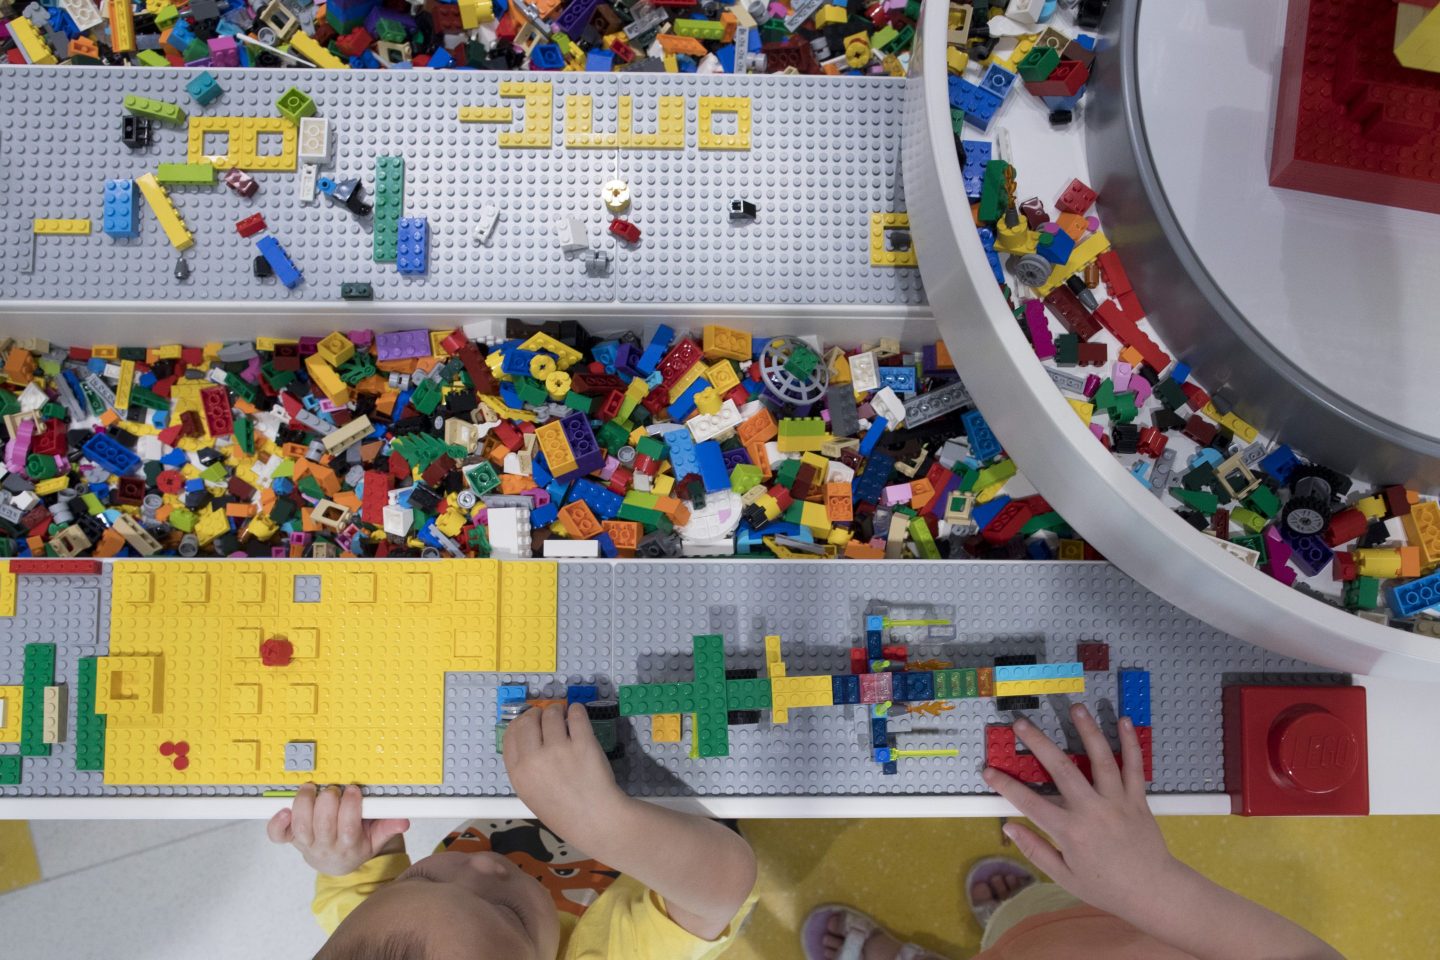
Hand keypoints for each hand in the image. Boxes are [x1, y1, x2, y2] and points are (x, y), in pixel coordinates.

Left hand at [265, 783, 409, 875]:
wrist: (334, 863)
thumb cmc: (355, 845)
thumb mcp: (376, 838)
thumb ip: (388, 826)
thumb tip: (403, 820)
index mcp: (349, 845)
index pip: (347, 827)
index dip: (349, 806)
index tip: (353, 789)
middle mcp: (326, 845)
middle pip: (323, 824)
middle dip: (328, 801)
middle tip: (333, 788)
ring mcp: (306, 843)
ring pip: (301, 826)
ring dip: (304, 804)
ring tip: (311, 788)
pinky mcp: (291, 839)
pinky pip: (279, 834)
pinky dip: (277, 822)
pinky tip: (284, 809)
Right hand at [503, 703, 625, 835]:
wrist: (595, 820)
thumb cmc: (564, 812)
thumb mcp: (532, 794)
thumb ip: (526, 768)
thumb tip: (531, 739)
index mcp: (519, 773)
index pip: (511, 735)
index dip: (520, 723)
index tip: (530, 721)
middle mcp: (534, 759)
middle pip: (528, 721)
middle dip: (537, 713)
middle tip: (548, 715)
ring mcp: (558, 749)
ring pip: (552, 714)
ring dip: (557, 710)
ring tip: (565, 715)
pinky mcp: (583, 743)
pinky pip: (576, 715)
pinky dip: (576, 711)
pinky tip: (577, 713)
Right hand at [982, 704, 1179, 917]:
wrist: (1154, 892)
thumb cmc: (1106, 888)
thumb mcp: (1065, 877)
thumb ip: (1036, 850)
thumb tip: (1009, 827)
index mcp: (1070, 832)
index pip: (1029, 803)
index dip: (1006, 785)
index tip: (989, 770)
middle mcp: (1092, 811)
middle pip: (1062, 769)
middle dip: (1039, 743)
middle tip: (1022, 723)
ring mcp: (1117, 802)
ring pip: (1101, 759)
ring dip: (1087, 731)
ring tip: (1075, 708)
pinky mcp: (1138, 799)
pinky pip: (1134, 767)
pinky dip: (1130, 743)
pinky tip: (1124, 722)